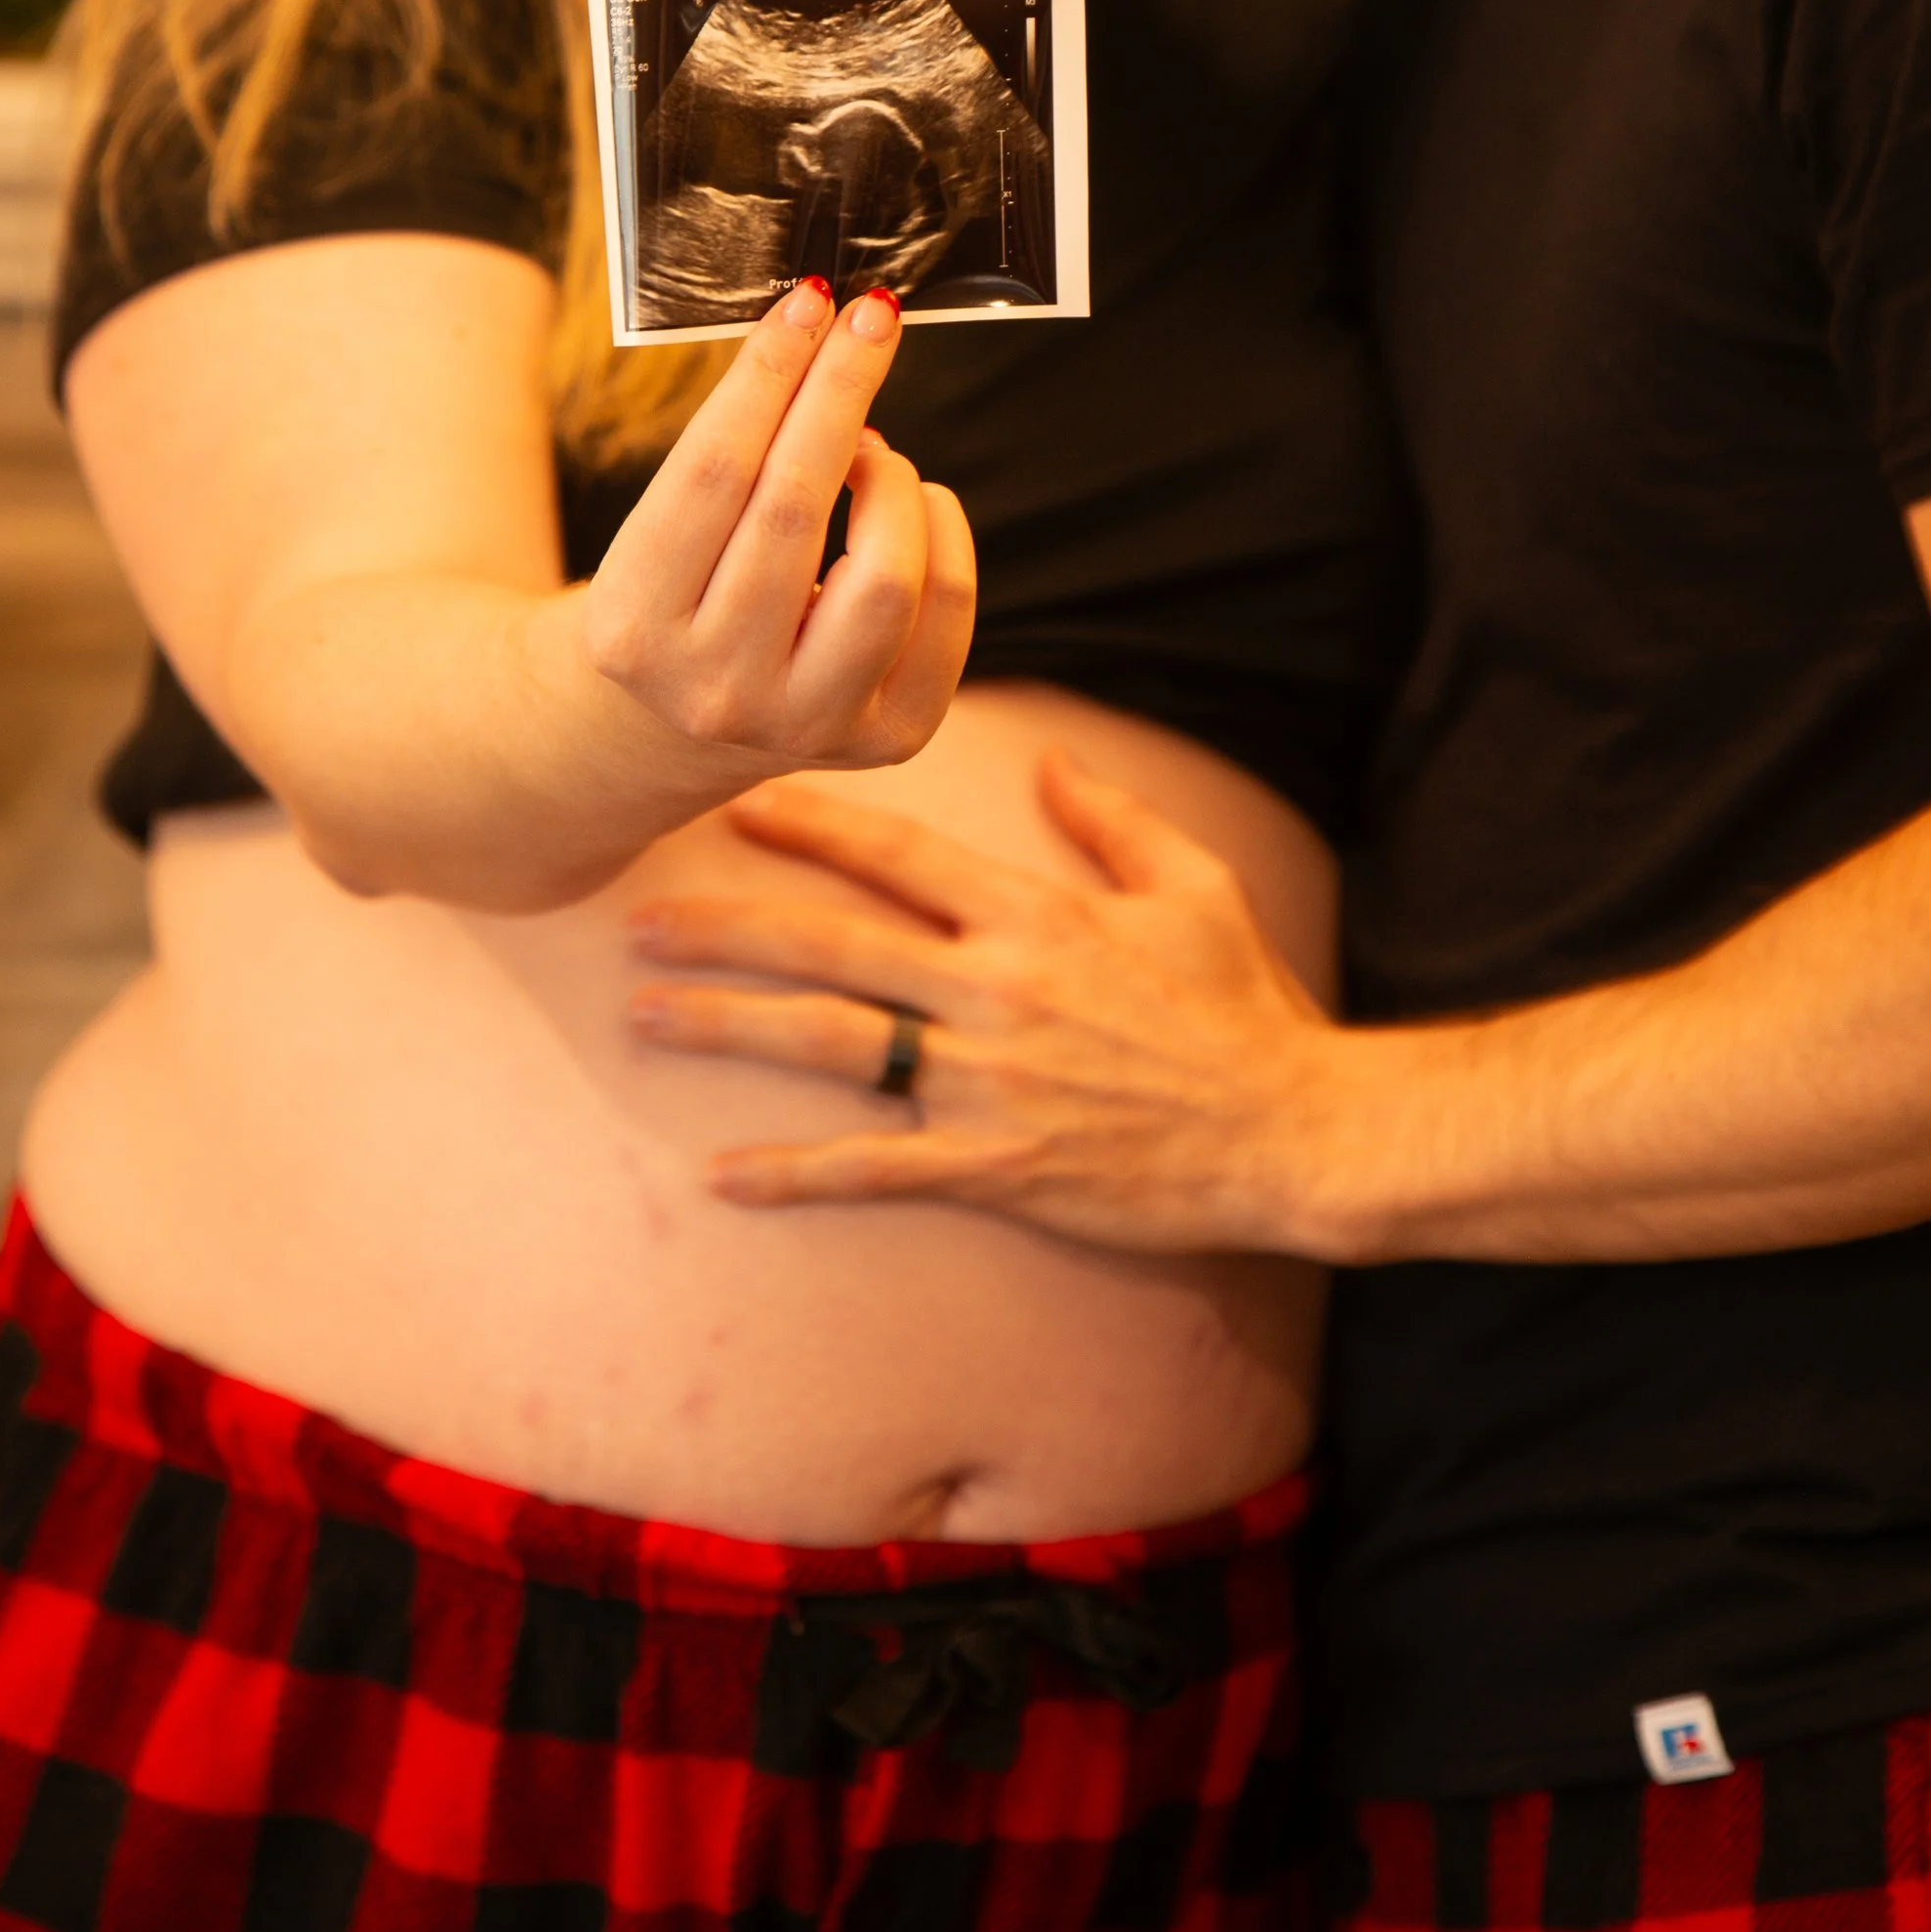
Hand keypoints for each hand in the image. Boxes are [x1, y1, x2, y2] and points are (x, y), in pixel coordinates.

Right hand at [583, 281, 975, 776]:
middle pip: (797, 507)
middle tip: (870, 316)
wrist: (674, 725)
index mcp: (636, 627)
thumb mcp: (660, 533)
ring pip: (886, 572)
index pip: (714, 470)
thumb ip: (731, 455)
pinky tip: (914, 503)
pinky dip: (942, 533)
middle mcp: (715, 687)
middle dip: (840, 391)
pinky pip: (946, 611)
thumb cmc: (674, 596)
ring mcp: (805, 723)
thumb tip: (823, 336)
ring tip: (872, 451)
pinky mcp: (885, 738)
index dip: (770, 375)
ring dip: (891, 478)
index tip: (808, 302)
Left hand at [627, 749, 1361, 1254]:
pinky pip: (877, 1168)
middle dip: (728, 923)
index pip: (901, 852)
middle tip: (635, 914)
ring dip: (731, 1025)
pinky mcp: (999, 1163)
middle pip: (834, 941)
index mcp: (1037, 914)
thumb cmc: (1248, 1007)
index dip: (811, 823)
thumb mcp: (1195, 889)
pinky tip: (723, 1172)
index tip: (735, 799)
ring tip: (646, 1015)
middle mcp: (998, 987)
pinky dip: (796, 1171)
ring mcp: (991, 1079)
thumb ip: (1114, 820)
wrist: (1295, 1132)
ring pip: (833, 1042)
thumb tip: (1052, 759)